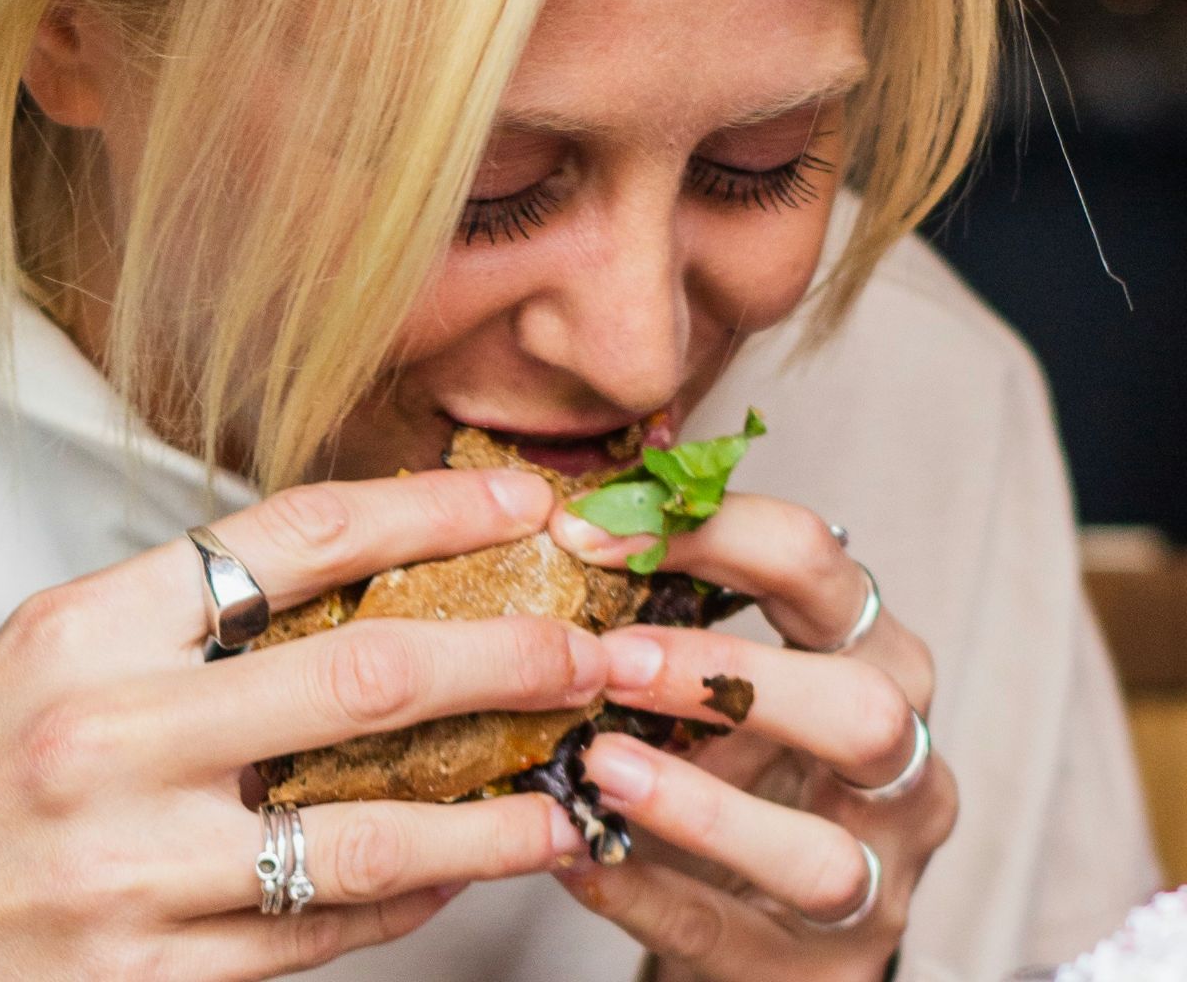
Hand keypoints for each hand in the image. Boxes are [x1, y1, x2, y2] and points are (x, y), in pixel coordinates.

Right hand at [0, 469, 609, 981]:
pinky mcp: (148, 981)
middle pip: (368, 674)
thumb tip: (344, 595)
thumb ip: (173, 627)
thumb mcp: (31, 663)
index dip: (430, 506)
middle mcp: (108, 738)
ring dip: (496, 811)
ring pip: (372, 832)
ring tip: (569, 793)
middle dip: (514, 654)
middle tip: (597, 648)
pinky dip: (406, 901)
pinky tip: (455, 873)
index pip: (292, 536)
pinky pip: (320, 935)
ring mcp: (131, 871)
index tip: (522, 496)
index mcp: (78, 629)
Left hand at [547, 493, 954, 981]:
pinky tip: (574, 857)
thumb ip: (666, 616)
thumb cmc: (736, 771)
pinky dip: (642, 892)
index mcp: (875, 661)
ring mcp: (873, 881)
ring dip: (698, 806)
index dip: (714, 534)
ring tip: (597, 767)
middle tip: (612, 662)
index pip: (823, 569)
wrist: (764, 920)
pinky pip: (727, 934)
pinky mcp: (817, 970)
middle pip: (866, 710)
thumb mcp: (719, 685)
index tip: (591, 531)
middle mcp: (900, 770)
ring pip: (819, 853)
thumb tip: (562, 526)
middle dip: (735, 676)